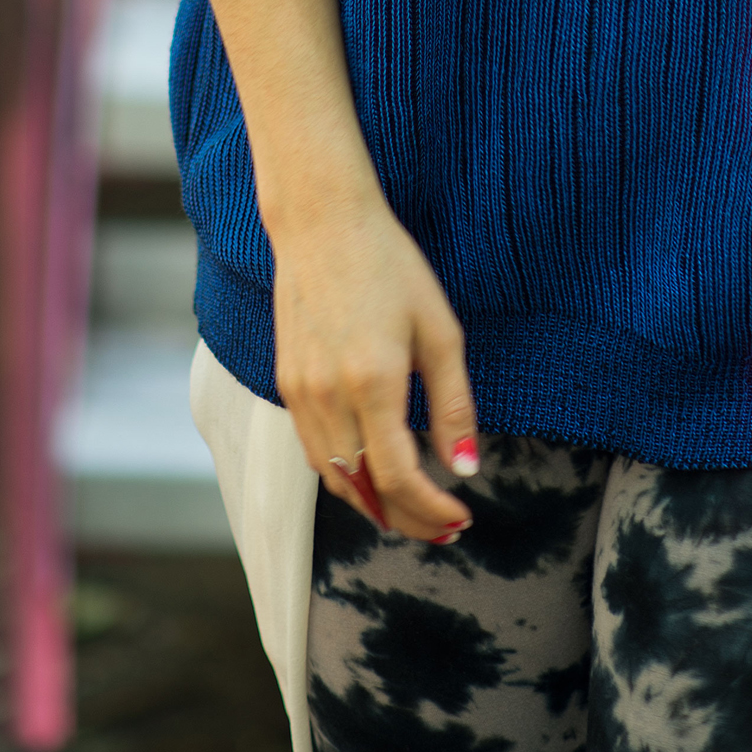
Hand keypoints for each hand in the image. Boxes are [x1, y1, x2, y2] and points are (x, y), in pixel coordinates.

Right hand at [270, 185, 480, 542]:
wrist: (322, 224)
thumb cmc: (390, 267)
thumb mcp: (440, 331)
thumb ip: (453, 405)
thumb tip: (466, 469)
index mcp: (373, 382)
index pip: (398, 478)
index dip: (430, 510)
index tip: (461, 519)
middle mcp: (328, 395)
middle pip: (363, 490)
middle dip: (407, 519)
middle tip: (444, 528)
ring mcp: (300, 392)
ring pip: (333, 479)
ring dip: (373, 505)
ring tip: (413, 509)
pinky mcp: (286, 384)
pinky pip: (314, 451)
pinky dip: (344, 476)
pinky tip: (372, 471)